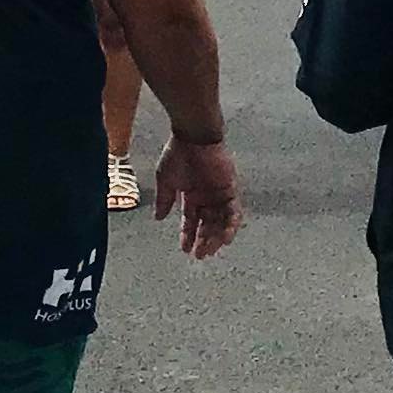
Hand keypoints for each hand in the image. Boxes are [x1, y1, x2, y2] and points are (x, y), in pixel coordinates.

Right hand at [154, 135, 241, 258]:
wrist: (193, 136)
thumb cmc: (177, 154)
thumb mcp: (166, 179)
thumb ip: (164, 200)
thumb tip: (158, 218)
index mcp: (191, 195)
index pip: (191, 221)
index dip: (187, 235)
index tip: (184, 250)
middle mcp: (207, 197)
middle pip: (208, 224)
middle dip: (204, 241)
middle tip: (200, 256)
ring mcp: (219, 193)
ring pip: (220, 222)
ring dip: (216, 237)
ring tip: (210, 250)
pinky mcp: (230, 189)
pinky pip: (233, 212)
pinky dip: (230, 226)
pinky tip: (225, 239)